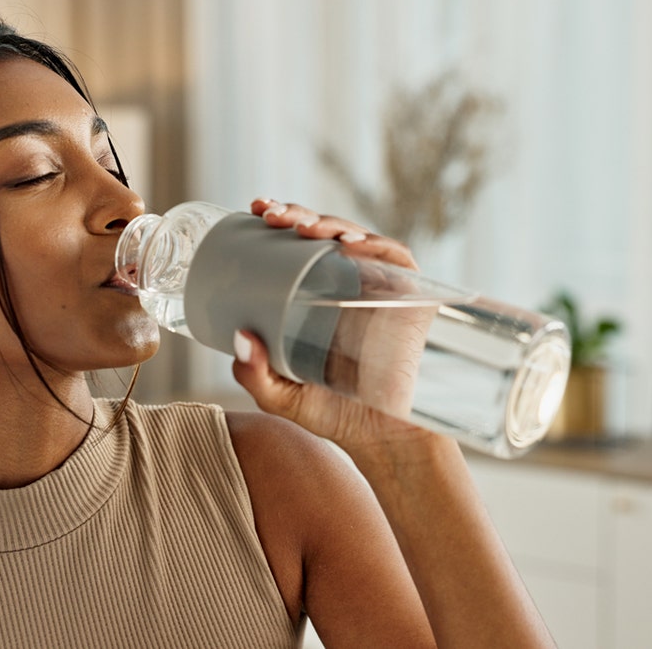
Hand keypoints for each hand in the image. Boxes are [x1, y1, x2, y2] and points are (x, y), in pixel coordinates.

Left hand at [231, 199, 438, 449]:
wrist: (383, 440)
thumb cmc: (333, 414)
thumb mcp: (279, 396)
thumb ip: (254, 374)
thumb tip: (239, 336)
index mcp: (316, 295)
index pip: (298, 246)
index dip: (280, 220)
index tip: (253, 211)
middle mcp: (349, 284)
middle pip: (324, 233)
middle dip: (297, 213)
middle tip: (268, 214)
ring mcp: (381, 288)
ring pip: (357, 238)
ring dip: (329, 223)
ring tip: (301, 226)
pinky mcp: (411, 297)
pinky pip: (396, 259)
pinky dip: (376, 246)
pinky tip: (350, 243)